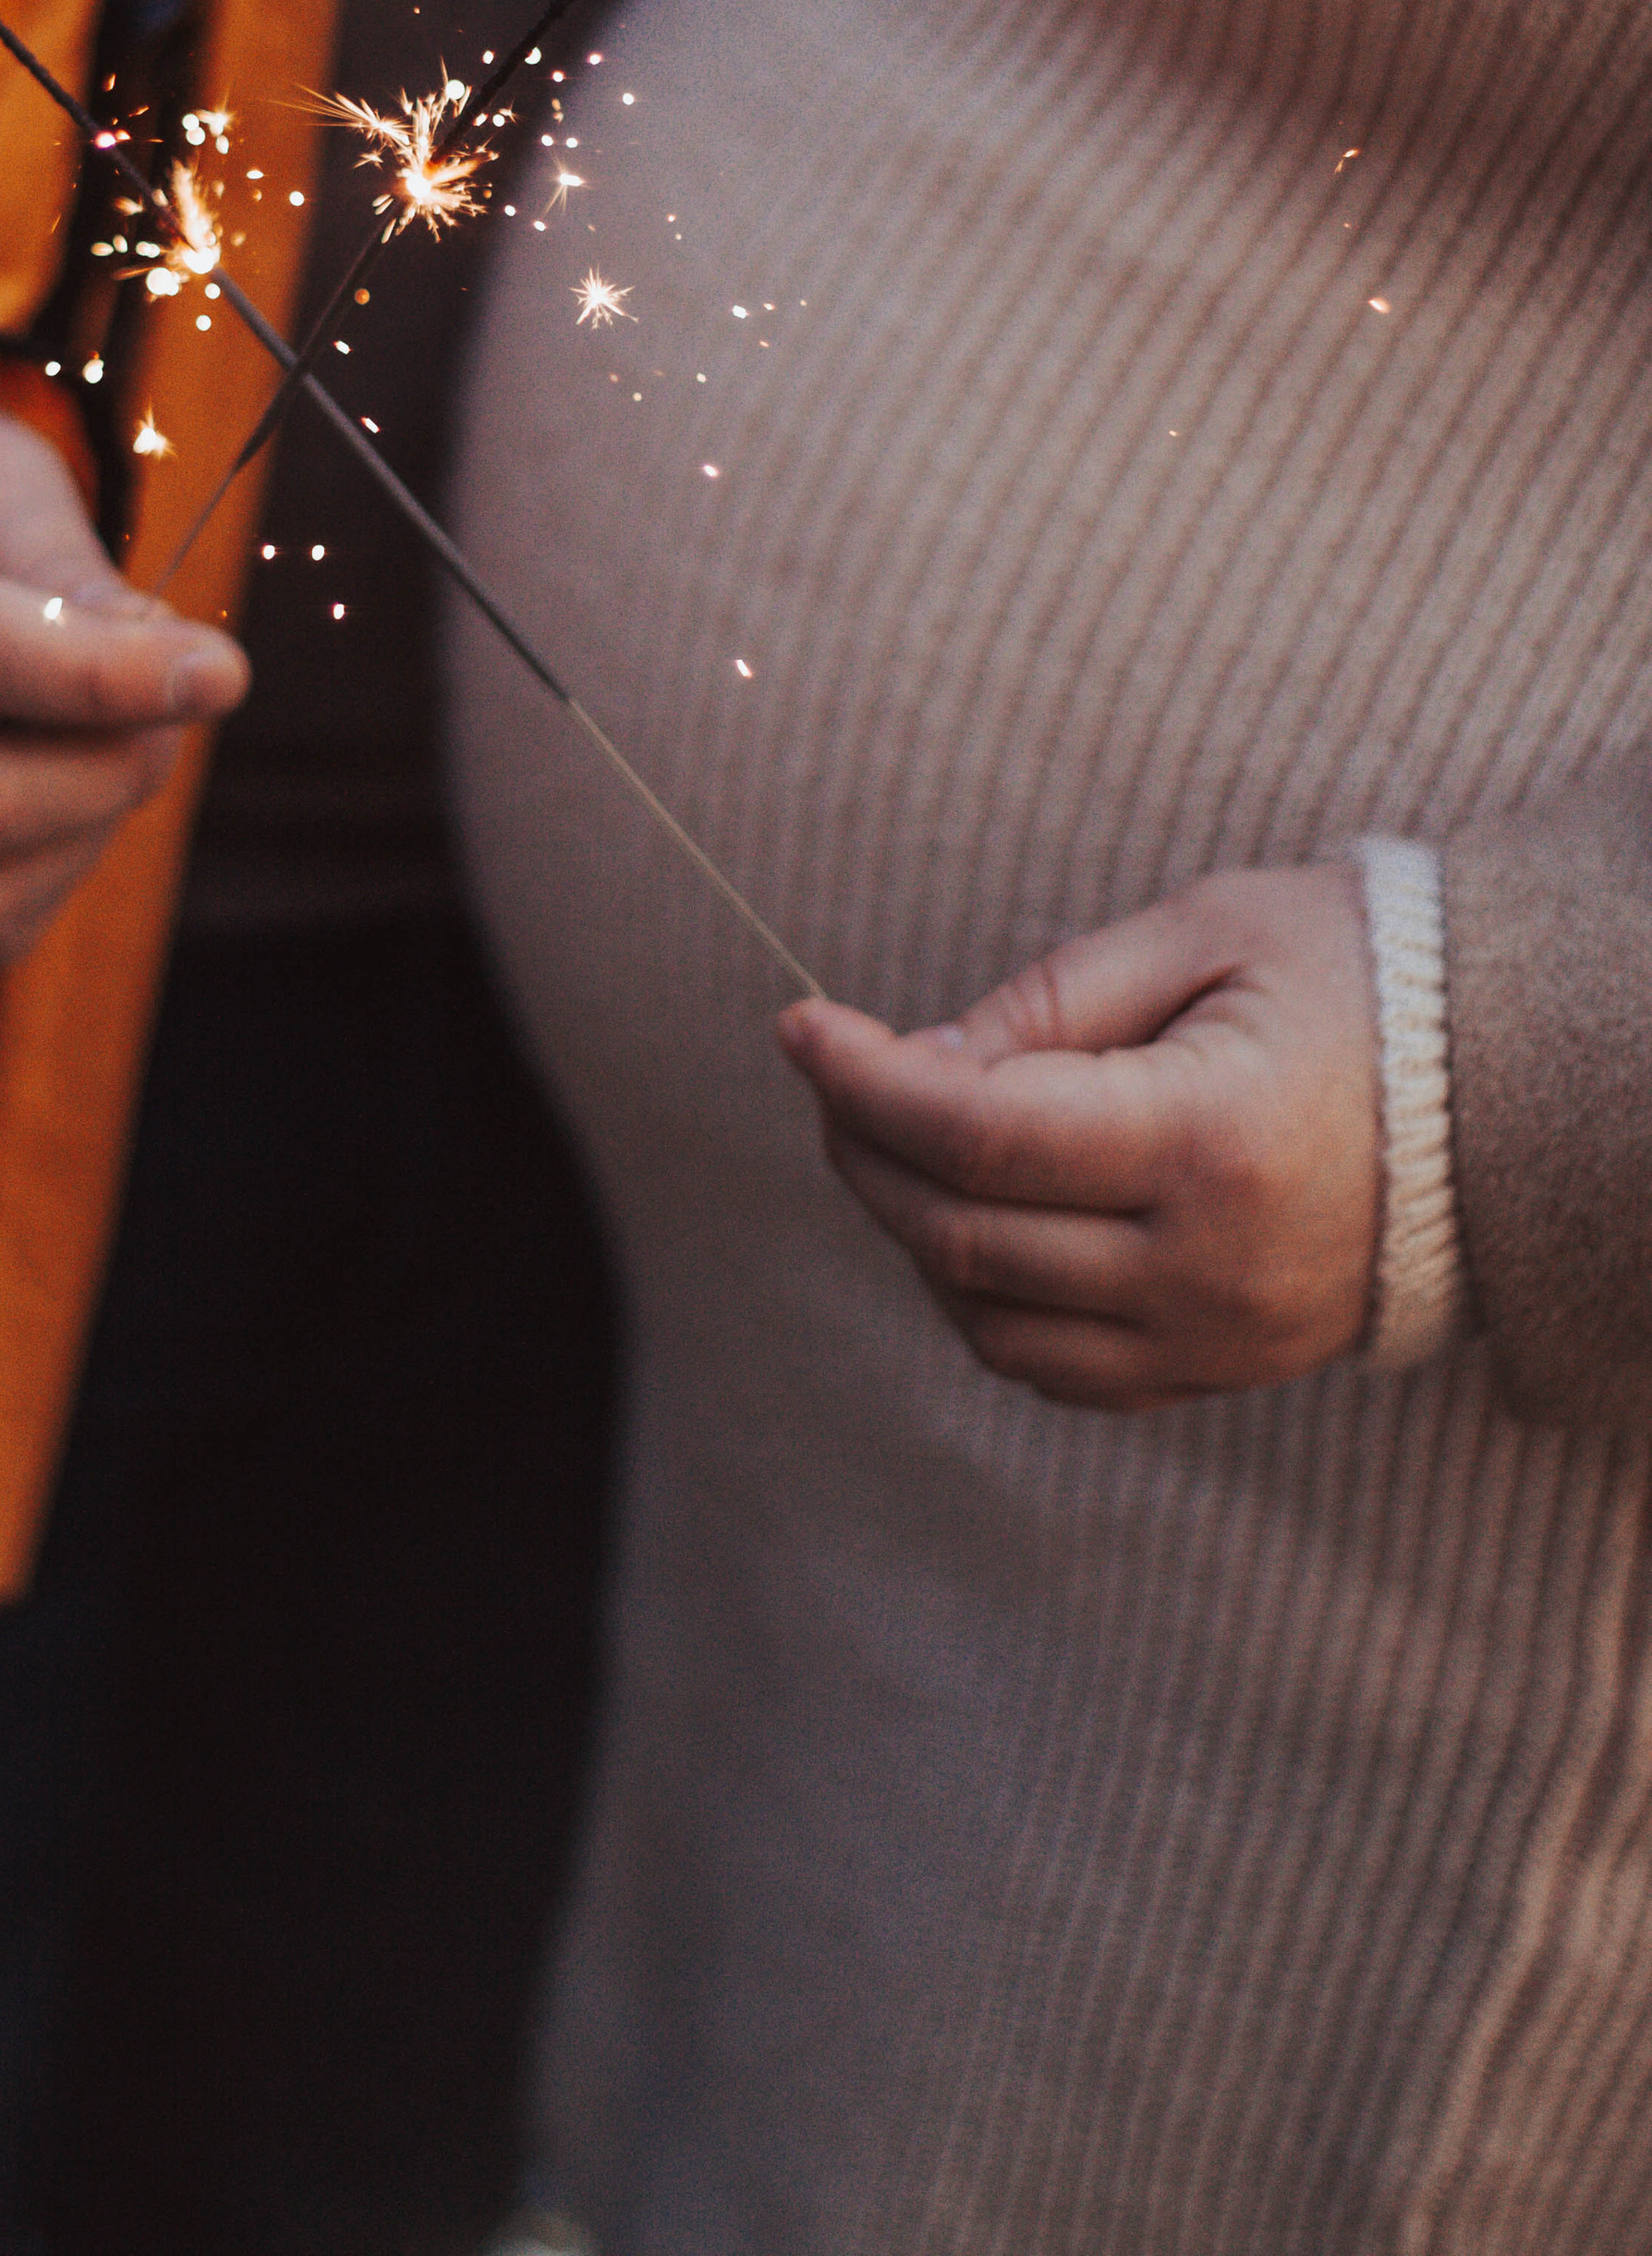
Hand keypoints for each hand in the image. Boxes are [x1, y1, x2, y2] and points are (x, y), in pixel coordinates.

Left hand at [777, 867, 1379, 1410]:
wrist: (1503, 1087)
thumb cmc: (1348, 974)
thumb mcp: (1202, 933)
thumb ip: (1048, 1001)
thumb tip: (911, 1063)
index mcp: (1210, 1139)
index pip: (976, 1133)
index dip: (863, 1082)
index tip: (799, 1025)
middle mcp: (1210, 1263)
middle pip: (964, 1237)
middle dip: (864, 1150)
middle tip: (834, 1075)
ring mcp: (1220, 1337)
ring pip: (992, 1324)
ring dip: (913, 1233)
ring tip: (898, 1139)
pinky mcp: (1227, 1371)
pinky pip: (1059, 1371)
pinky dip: (985, 1303)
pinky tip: (972, 1216)